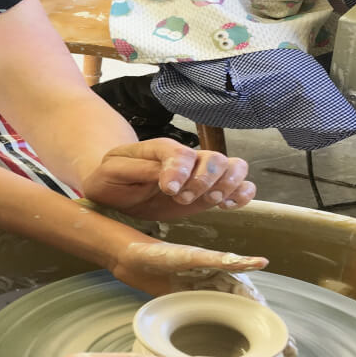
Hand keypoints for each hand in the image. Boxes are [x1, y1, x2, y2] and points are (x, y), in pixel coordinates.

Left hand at [80, 140, 255, 220]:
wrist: (117, 189)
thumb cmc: (113, 179)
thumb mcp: (113, 172)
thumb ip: (137, 170)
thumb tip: (168, 179)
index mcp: (161, 150)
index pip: (180, 153)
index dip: (179, 171)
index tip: (169, 190)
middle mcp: (187, 159)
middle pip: (215, 158)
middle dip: (205, 180)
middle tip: (183, 198)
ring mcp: (201, 175)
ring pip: (234, 166)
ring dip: (228, 185)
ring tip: (211, 201)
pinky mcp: (209, 192)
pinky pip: (241, 185)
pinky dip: (242, 194)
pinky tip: (226, 206)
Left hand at [113, 241, 297, 356]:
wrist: (127, 258)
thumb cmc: (157, 253)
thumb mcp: (191, 258)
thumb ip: (222, 261)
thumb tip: (260, 262)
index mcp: (222, 273)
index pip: (254, 301)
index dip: (272, 321)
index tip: (287, 342)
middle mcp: (217, 286)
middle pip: (249, 312)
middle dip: (269, 332)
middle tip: (287, 355)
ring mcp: (204, 298)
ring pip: (234, 321)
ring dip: (252, 337)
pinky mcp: (189, 307)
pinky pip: (213, 325)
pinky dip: (227, 339)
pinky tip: (233, 356)